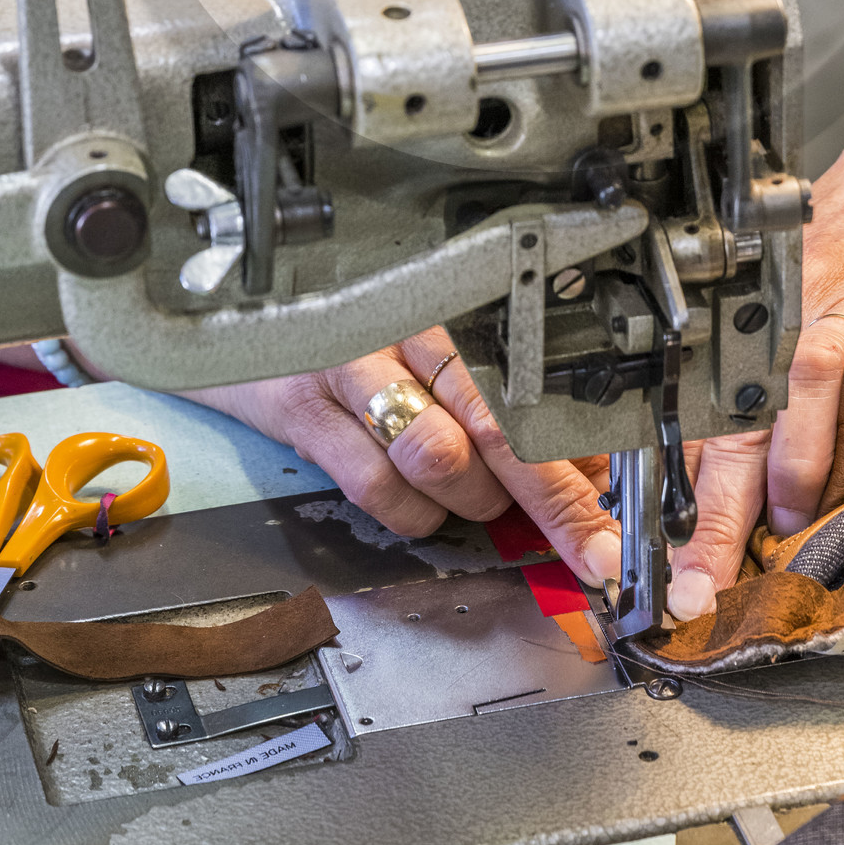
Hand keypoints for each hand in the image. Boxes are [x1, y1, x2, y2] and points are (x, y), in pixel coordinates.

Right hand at [186, 332, 624, 584]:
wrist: (229, 298)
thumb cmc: (347, 316)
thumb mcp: (428, 338)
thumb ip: (498, 393)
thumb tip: (582, 461)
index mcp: (451, 299)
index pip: (538, 380)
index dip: (583, 453)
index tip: (614, 513)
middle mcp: (405, 324)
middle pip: (503, 419)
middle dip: (556, 498)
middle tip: (590, 546)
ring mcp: (352, 365)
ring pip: (441, 454)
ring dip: (473, 499)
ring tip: (478, 499)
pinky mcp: (304, 409)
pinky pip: (375, 484)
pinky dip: (412, 515)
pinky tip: (421, 506)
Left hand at [660, 132, 843, 619]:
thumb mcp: (789, 303)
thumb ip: (761, 386)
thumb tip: (720, 485)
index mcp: (757, 322)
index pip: (705, 420)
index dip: (686, 498)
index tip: (674, 566)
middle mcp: (798, 318)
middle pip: (746, 420)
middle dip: (722, 512)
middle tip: (708, 581)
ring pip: (818, 394)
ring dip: (802, 466)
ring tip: (795, 522)